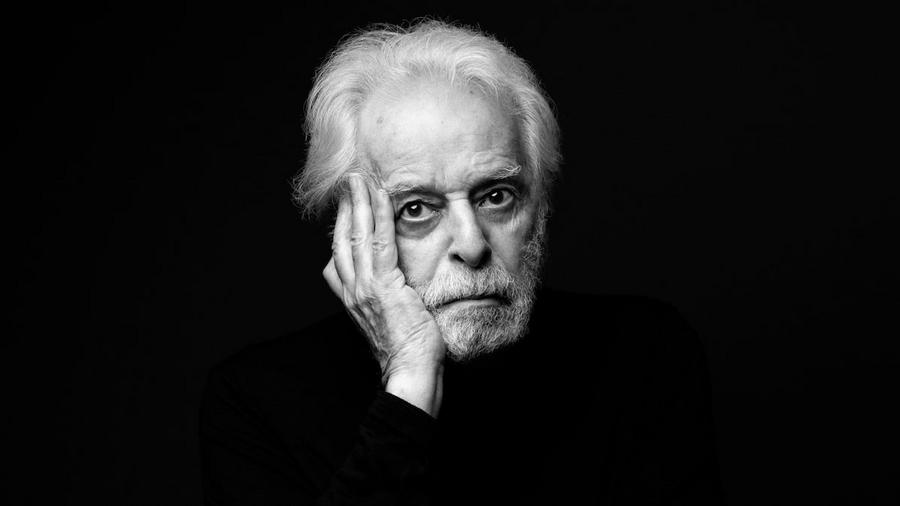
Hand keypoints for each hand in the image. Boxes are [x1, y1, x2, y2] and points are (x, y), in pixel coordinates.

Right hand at [323, 175, 444, 415]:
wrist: (410, 371)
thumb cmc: (408, 350)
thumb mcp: (390, 319)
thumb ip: (384, 297)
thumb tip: (393, 282)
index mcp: (352, 297)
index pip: (341, 254)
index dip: (342, 225)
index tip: (348, 204)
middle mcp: (352, 290)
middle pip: (342, 238)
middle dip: (346, 207)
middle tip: (349, 181)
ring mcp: (365, 287)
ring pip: (357, 235)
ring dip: (359, 202)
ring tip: (359, 178)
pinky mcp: (384, 285)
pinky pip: (380, 242)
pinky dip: (380, 215)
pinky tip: (381, 195)